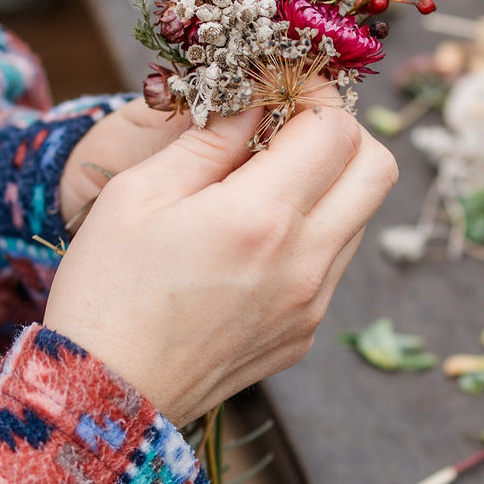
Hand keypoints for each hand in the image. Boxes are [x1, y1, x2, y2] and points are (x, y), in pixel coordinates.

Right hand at [44, 93, 397, 427]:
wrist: (105, 397)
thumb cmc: (107, 288)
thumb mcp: (139, 193)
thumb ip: (209, 138)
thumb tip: (255, 96)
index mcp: (262, 218)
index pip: (335, 128)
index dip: (313, 94)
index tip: (282, 86)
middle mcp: (305, 262)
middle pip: (378, 168)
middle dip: (344, 132)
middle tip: (292, 128)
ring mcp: (312, 304)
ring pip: (362, 216)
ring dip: (331, 184)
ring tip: (267, 183)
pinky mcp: (305, 334)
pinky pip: (333, 264)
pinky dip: (312, 234)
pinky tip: (254, 240)